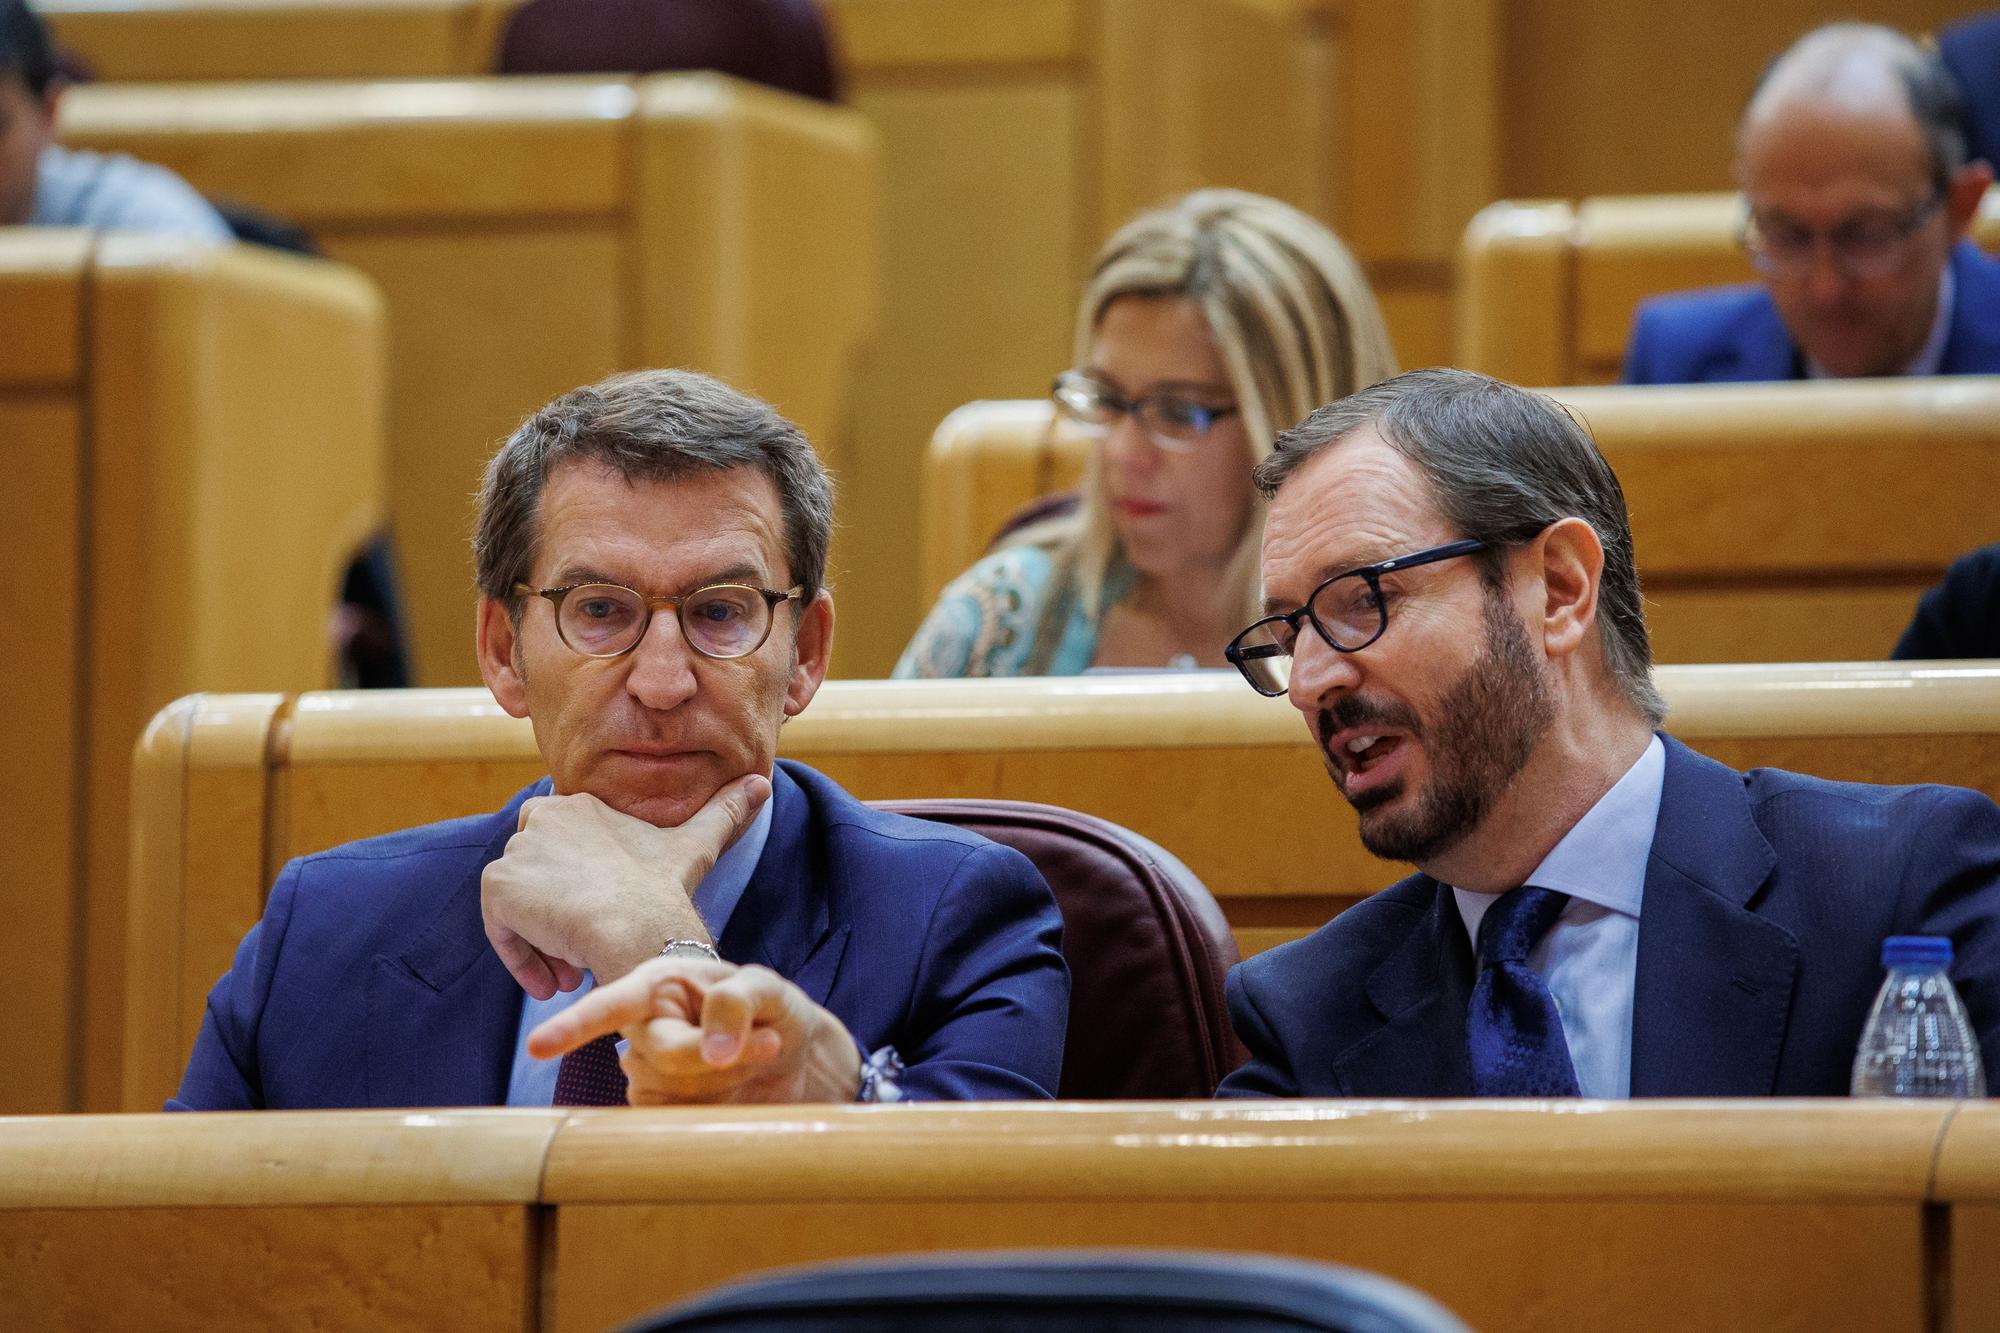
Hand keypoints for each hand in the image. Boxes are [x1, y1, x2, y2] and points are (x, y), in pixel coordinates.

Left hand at [480, 774, 769, 997]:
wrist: (636, 929)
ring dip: (544, 941)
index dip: (578, 884)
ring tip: (574, 971)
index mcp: (582, 804)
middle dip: (560, 915)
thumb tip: (760, 784)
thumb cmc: (665, 892)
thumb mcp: (695, 847)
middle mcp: (544, 817)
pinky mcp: (498, 886)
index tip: (602, 917)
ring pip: (521, 906)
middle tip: (586, 952)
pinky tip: (552, 981)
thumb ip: (724, 812)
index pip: (560, 844)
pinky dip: (520, 958)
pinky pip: (500, 928)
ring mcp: (519, 851)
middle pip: (538, 876)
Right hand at [525, 957, 863, 1103]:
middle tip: (769, 1041)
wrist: (794, 1059)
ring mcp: (647, 1074)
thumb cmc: (774, 1011)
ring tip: (757, 1055)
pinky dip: (720, 1106)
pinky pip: (681, 1122)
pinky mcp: (662, 1112)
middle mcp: (643, 1028)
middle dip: (718, 1057)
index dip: (573, 1027)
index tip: (536, 1047)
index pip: (610, 1006)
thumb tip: (712, 1047)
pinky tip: (739, 1088)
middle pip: (661, 1057)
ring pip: (673, 1093)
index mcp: (658, 986)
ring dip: (725, 1081)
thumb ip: (737, 1001)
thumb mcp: (769, 990)